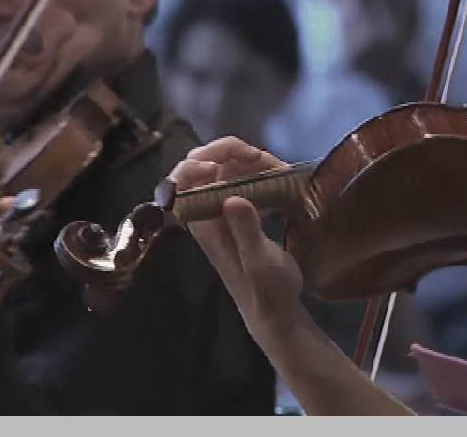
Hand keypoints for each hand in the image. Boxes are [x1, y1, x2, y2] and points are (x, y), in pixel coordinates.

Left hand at [169, 138, 304, 336]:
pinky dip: (258, 174)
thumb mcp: (260, 263)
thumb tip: (233, 198)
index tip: (240, 160)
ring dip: (251, 163)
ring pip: (225, 169)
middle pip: (205, 164)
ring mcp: (221, 211)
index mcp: (203, 222)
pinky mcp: (237, 213)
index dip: (205, 159)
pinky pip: (240, 180)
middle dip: (234, 154)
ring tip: (281, 171)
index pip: (185, 178)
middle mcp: (207, 212)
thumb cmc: (267, 291)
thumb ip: (246, 232)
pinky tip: (280, 182)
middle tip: (267, 161)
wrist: (275, 312)